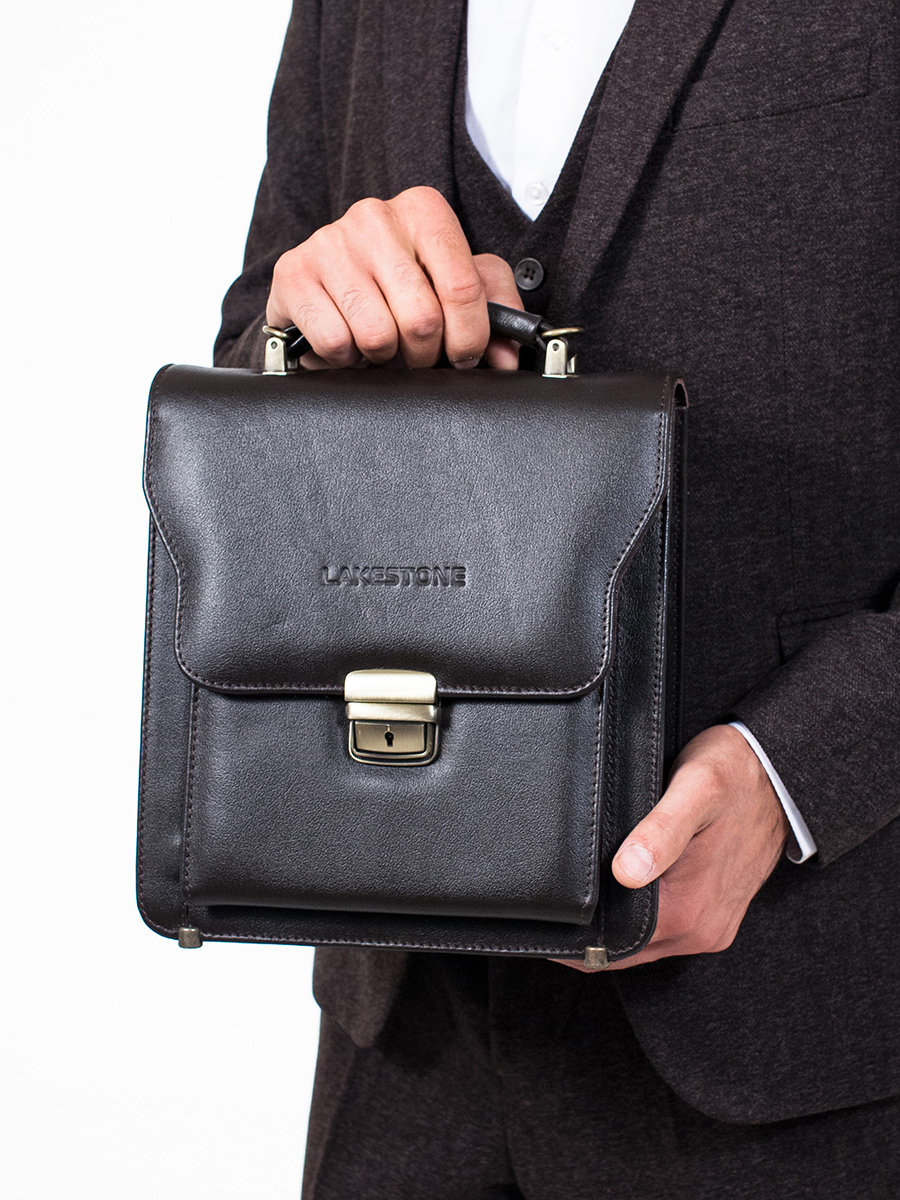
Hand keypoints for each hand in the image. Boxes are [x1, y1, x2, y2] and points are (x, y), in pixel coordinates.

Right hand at [265, 185, 522, 370]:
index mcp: (423, 210)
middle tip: (417, 354)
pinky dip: (345, 358)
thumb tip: (508, 356)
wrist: (325, 282)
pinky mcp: (293, 274)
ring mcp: (330, 242)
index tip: (464, 355)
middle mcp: (375, 217)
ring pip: (378, 336)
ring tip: (379, 343)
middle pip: (422, 319)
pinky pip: (336, 342)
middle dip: (425, 354)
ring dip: (383, 357)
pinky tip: (348, 339)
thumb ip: (494, 310)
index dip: (470, 337)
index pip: (463, 287)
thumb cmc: (396, 285)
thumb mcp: (455, 283)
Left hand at [555, 725, 789, 972]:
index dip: (573, 937)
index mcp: (689, 912)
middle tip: (549, 903)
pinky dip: (638, 918)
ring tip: (578, 893)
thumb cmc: (735, 774)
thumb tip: (625, 872)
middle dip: (587, 934)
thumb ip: (661, 831)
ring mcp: (710, 926)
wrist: (783, 773)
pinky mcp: (715, 915)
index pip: (612, 946)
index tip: (542, 917)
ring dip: (613, 925)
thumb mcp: (696, 789)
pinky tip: (619, 889)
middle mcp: (702, 930)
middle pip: (624, 951)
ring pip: (643, 942)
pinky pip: (664, 930)